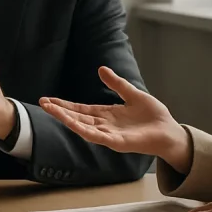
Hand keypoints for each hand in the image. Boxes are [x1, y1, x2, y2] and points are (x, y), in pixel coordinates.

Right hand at [38, 66, 191, 171]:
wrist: (170, 132)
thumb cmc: (154, 116)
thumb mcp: (133, 94)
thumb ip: (117, 84)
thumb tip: (101, 69)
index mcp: (107, 115)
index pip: (80, 109)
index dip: (65, 105)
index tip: (48, 100)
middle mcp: (104, 126)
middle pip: (77, 117)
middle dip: (59, 111)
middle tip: (42, 103)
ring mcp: (109, 135)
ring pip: (82, 127)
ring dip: (66, 119)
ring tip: (51, 110)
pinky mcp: (118, 142)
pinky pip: (98, 136)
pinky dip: (84, 130)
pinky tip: (72, 124)